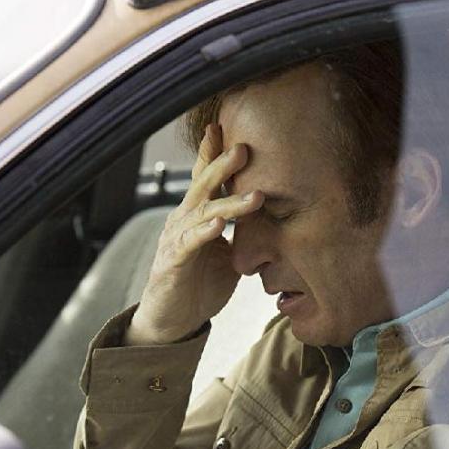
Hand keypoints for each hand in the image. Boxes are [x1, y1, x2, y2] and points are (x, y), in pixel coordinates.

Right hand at [126, 124, 262, 344]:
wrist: (170, 321)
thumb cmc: (198, 285)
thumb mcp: (227, 255)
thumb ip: (244, 235)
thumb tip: (277, 219)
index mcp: (196, 216)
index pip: (205, 179)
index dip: (214, 154)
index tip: (228, 128)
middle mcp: (182, 221)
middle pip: (202, 187)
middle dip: (222, 166)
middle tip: (244, 147)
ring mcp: (175, 241)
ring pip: (201, 214)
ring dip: (229, 203)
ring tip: (254, 195)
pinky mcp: (172, 264)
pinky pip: (188, 245)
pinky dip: (204, 234)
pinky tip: (219, 226)